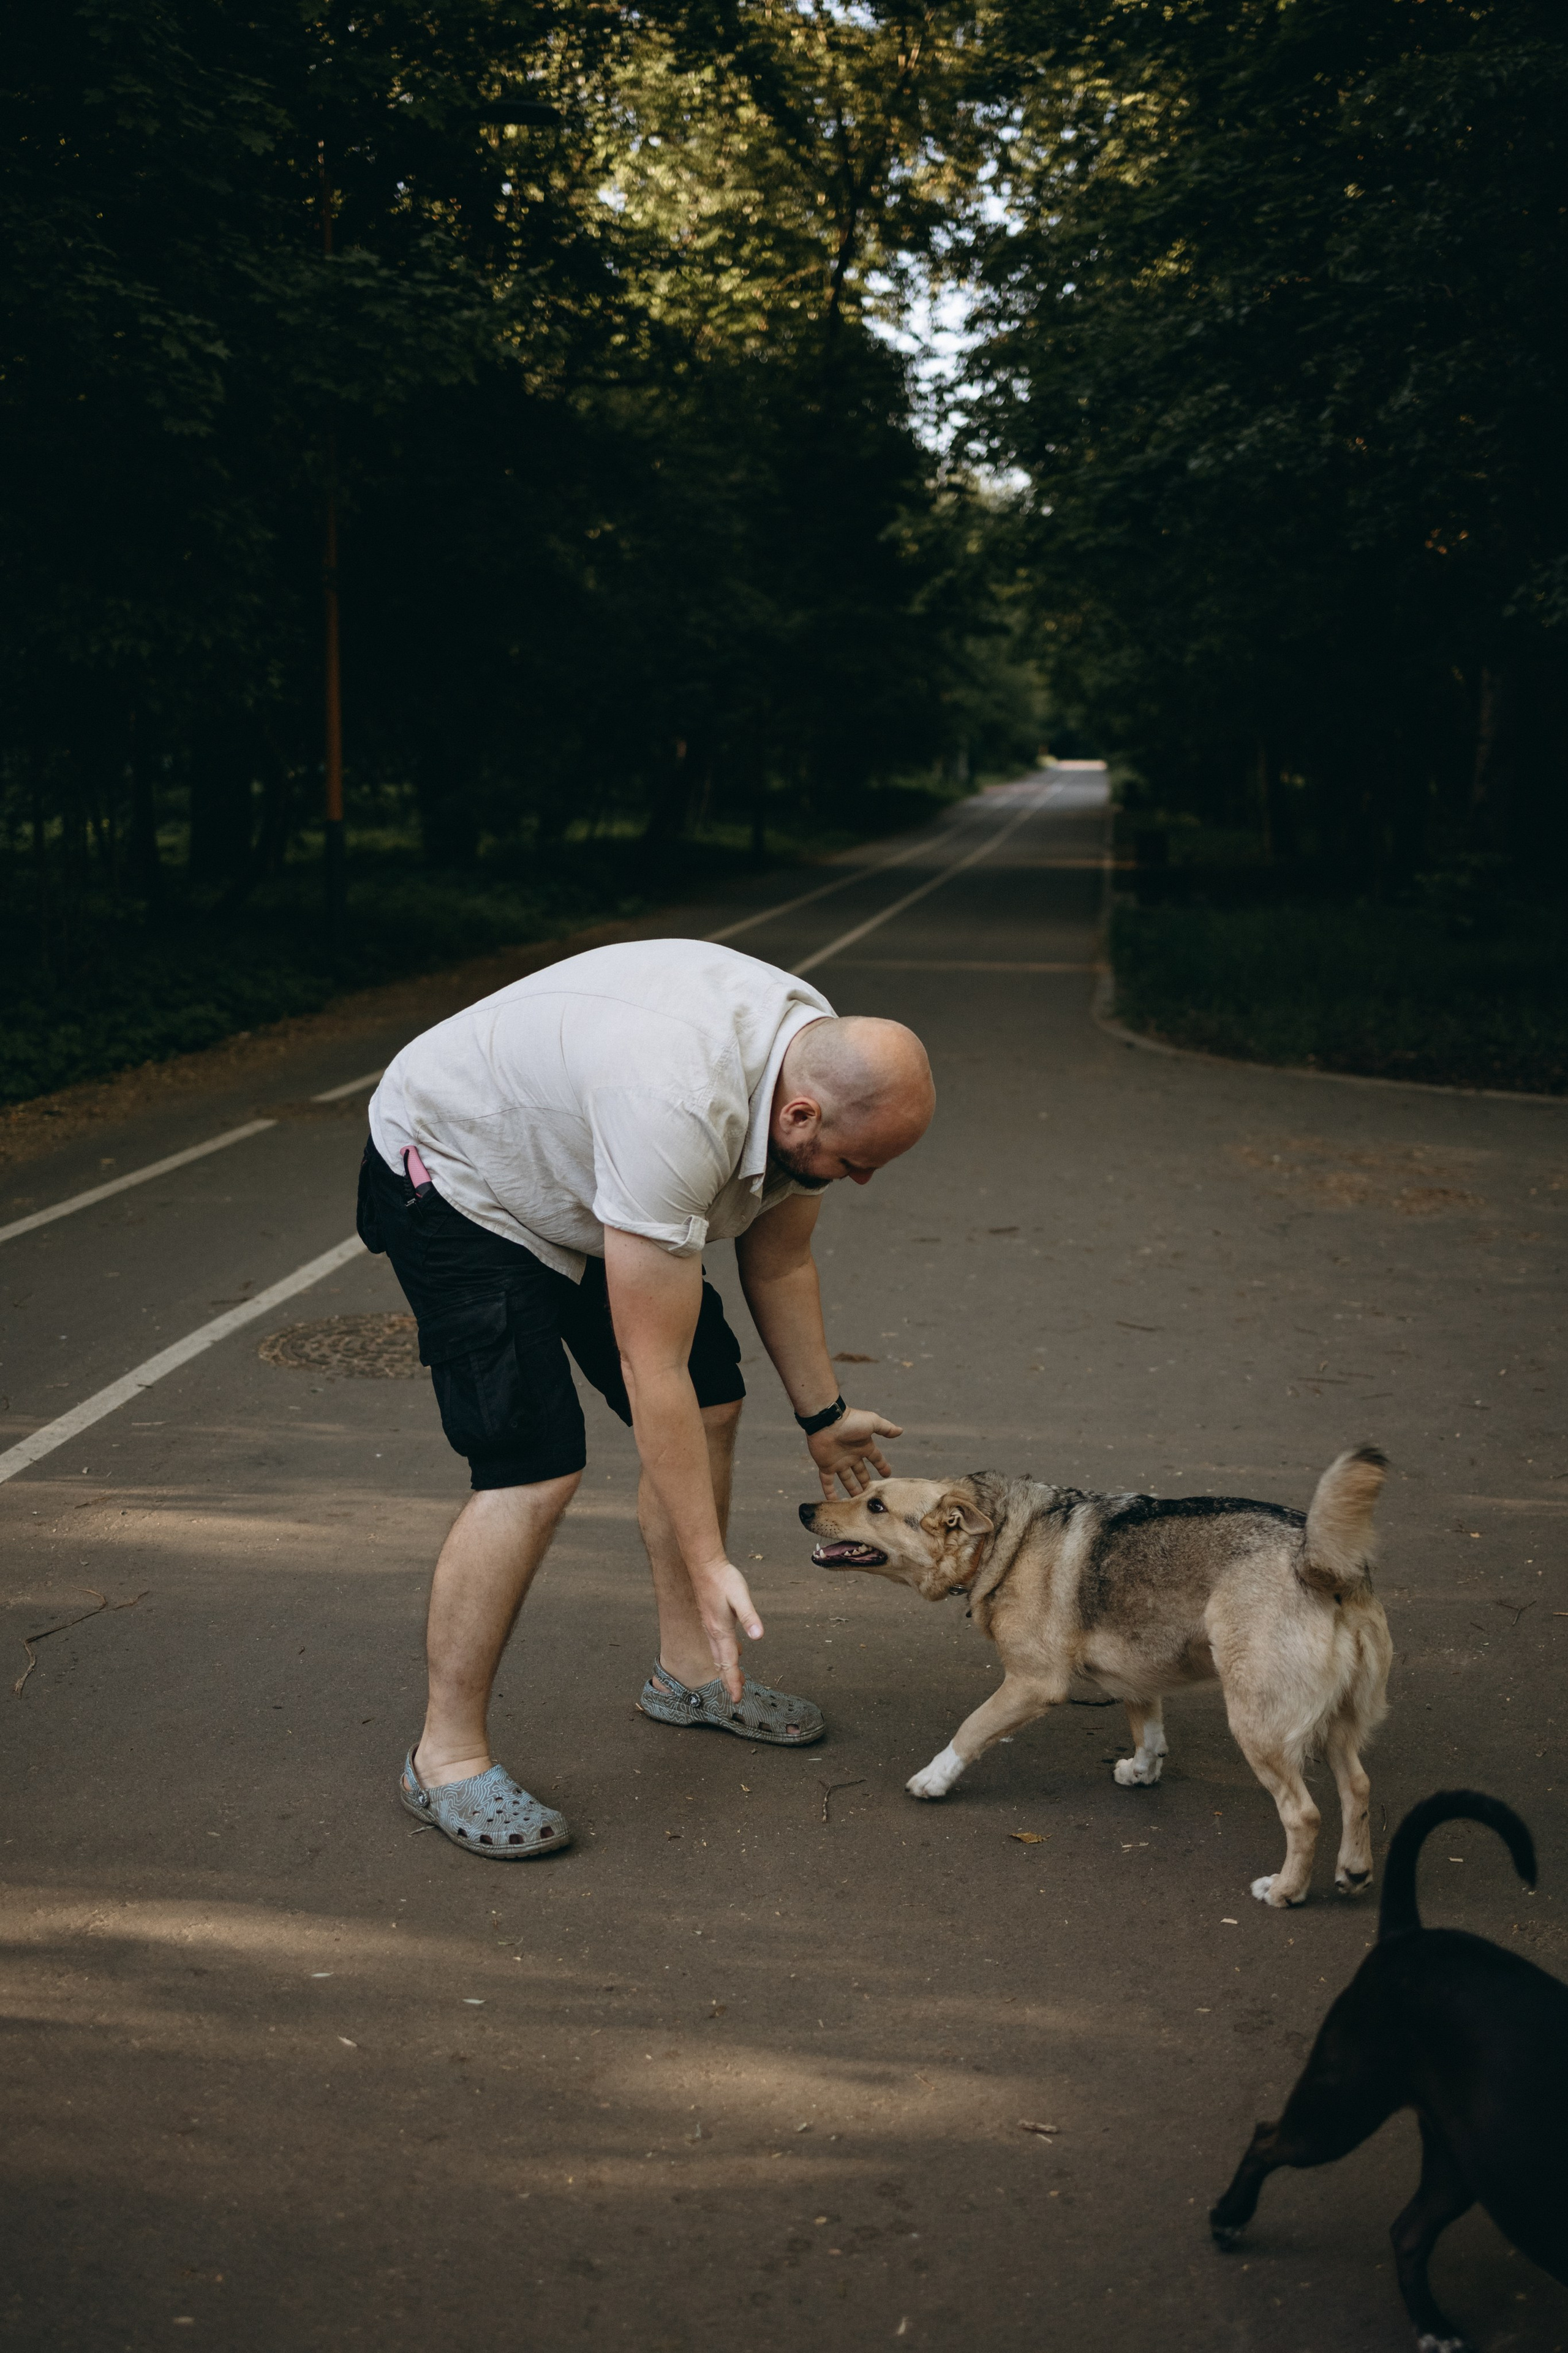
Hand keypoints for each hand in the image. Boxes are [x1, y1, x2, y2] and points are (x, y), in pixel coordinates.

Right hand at [688, 1556, 763, 1701]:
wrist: (704, 1564)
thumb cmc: (723, 1579)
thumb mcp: (741, 1597)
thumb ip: (750, 1616)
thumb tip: (759, 1636)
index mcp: (721, 1631)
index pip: (728, 1662)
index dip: (732, 1681)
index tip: (736, 1698)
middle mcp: (713, 1631)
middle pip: (721, 1662)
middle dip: (729, 1679)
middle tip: (736, 1694)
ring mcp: (710, 1625)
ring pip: (717, 1653)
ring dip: (725, 1667)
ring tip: (734, 1677)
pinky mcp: (710, 1618)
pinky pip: (716, 1643)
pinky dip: (723, 1653)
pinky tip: (732, 1650)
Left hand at [809, 1406, 901, 1498]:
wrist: (826, 1421)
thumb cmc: (850, 1420)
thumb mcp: (872, 1422)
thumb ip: (886, 1428)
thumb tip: (900, 1431)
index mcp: (863, 1446)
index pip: (876, 1458)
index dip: (882, 1466)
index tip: (888, 1475)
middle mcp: (852, 1455)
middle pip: (861, 1472)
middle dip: (866, 1483)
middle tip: (871, 1496)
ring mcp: (838, 1461)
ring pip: (846, 1479)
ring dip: (852, 1490)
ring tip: (857, 1504)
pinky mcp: (826, 1466)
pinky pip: (828, 1482)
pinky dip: (830, 1493)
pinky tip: (834, 1503)